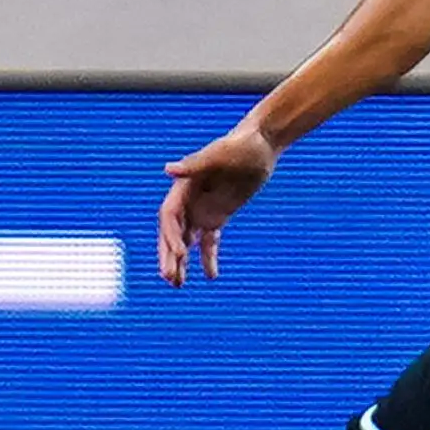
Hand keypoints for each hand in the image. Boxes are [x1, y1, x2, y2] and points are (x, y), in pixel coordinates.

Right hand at [158, 121, 275, 284]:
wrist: (261, 145)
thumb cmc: (241, 145)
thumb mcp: (220, 154)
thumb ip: (194, 164)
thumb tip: (168, 170)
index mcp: (184, 185)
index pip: (170, 216)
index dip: (171, 235)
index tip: (181, 253)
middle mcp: (189, 200)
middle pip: (173, 233)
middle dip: (170, 255)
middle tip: (169, 278)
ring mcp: (203, 209)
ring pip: (187, 241)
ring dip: (181, 261)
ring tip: (178, 284)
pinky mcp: (218, 216)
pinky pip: (209, 241)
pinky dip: (208, 258)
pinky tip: (211, 276)